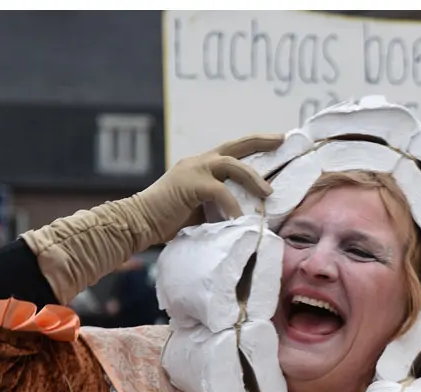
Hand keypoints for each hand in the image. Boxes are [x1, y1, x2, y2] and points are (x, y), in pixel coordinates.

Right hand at [136, 134, 283, 241]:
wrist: (138, 222)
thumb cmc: (167, 220)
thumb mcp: (201, 208)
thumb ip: (220, 203)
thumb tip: (248, 213)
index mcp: (202, 166)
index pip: (233, 151)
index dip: (256, 145)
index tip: (277, 141)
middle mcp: (199, 162)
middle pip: (237, 145)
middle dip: (261, 141)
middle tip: (282, 141)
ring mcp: (194, 170)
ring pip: (232, 164)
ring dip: (252, 178)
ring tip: (268, 194)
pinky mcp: (189, 184)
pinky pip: (219, 191)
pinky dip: (232, 205)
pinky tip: (238, 219)